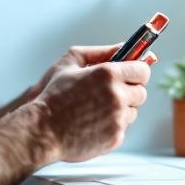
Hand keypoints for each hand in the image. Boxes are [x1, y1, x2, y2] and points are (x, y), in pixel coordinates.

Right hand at [31, 52, 150, 163]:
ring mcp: (118, 119)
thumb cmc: (53, 95)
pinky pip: (122, 129)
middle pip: (141, 93)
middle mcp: (117, 96)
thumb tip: (123, 46)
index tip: (129, 75)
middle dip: (129, 91)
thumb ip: (99, 52)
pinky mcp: (116, 138)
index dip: (136, 72)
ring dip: (120, 110)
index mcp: (108, 74)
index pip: (143, 70)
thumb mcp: (69, 63)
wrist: (42, 130)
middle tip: (108, 93)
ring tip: (95, 110)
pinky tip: (92, 124)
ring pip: (132, 112)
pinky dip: (111, 126)